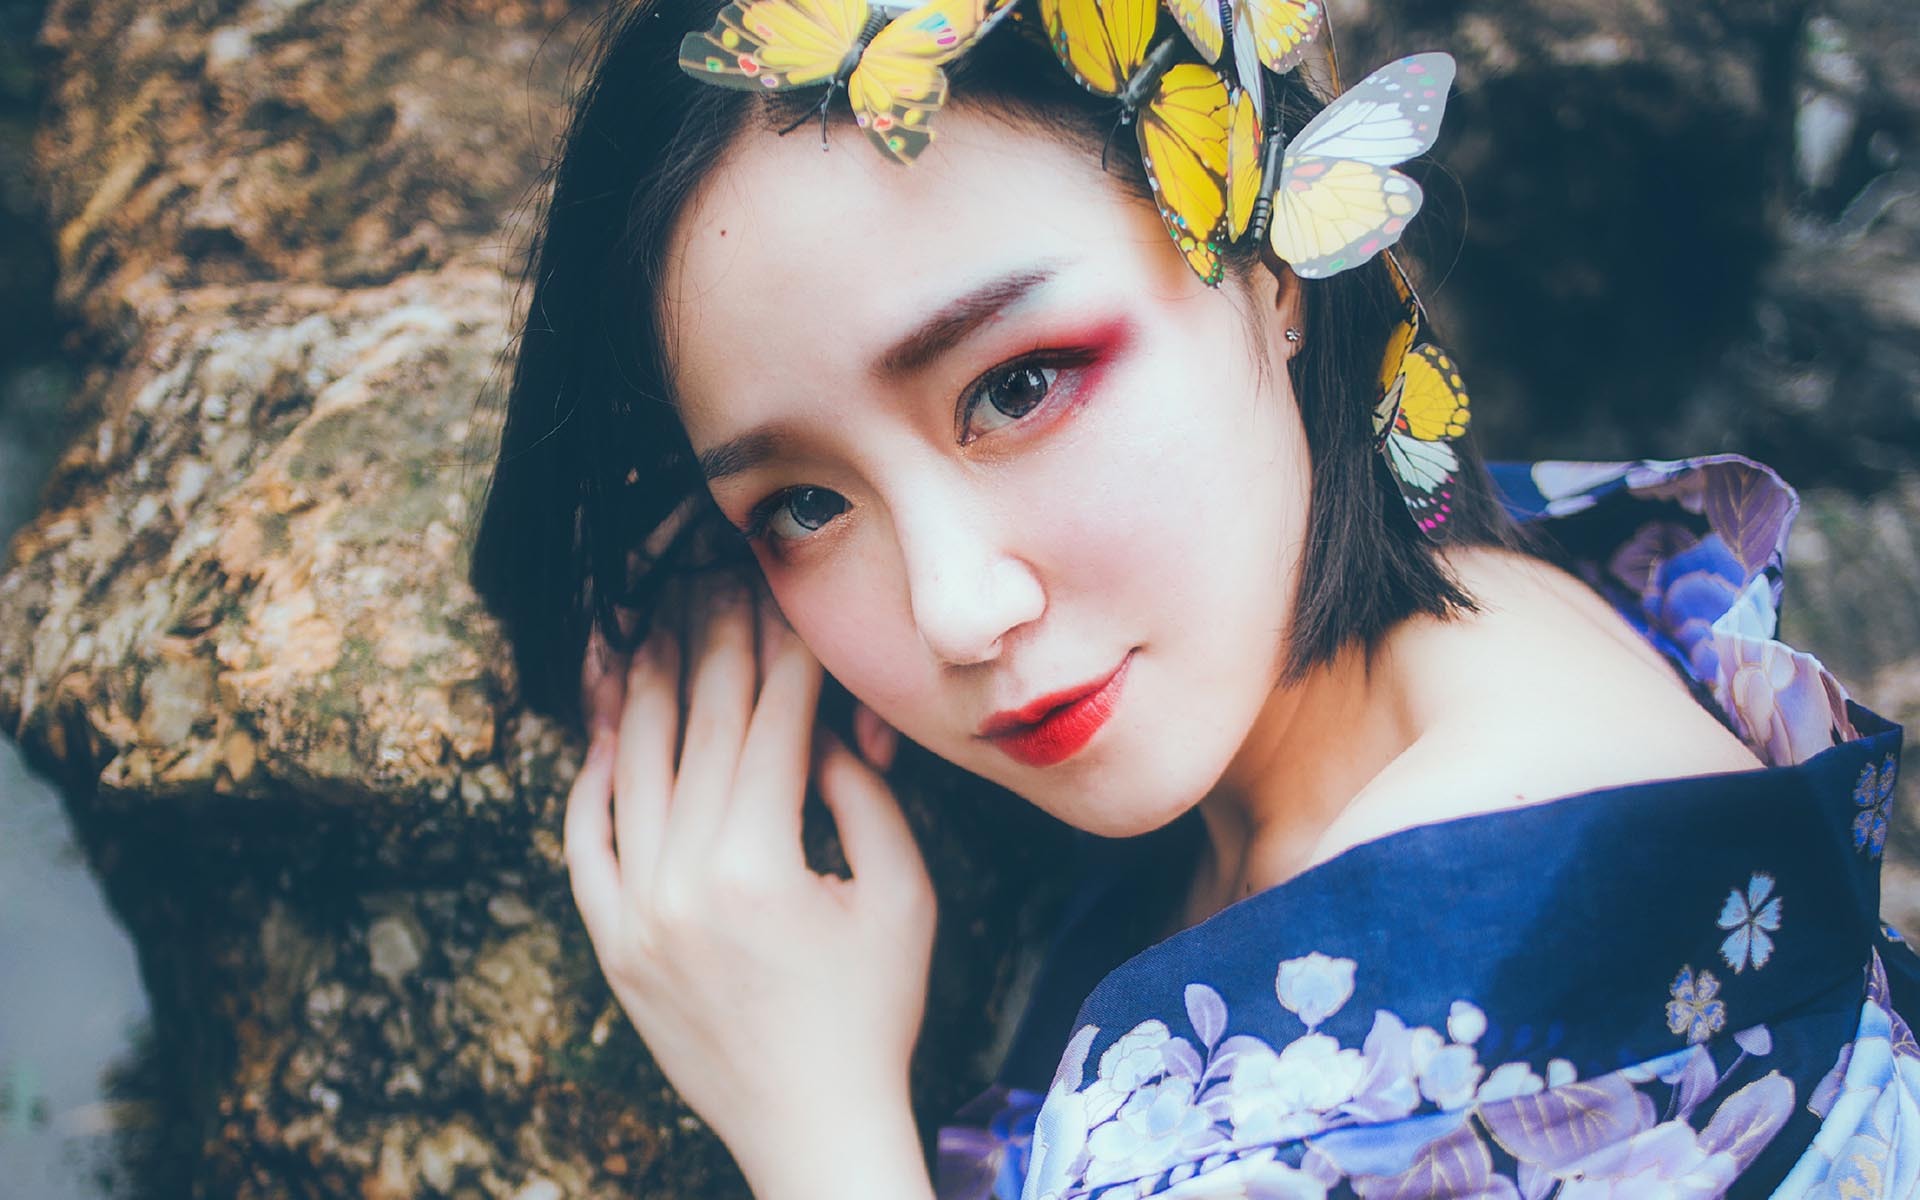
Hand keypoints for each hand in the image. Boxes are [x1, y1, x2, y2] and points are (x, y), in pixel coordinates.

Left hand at [565, 579, 936, 1195]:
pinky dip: (592, 779)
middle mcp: (683, 879)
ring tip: (650, 623)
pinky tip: (608, 729)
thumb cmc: (875, 1012)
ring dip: (644, 689)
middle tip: (717, 580)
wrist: (812, 1124)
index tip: (785, 592)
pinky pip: (584, 842)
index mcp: (761, 863)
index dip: (784, 648)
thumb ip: (862, 796)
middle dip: (715, 642)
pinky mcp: (611, 943)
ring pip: (631, 769)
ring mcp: (634, 912)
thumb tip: (819, 726)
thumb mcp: (901, 895)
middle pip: (699, 728)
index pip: (771, 721)